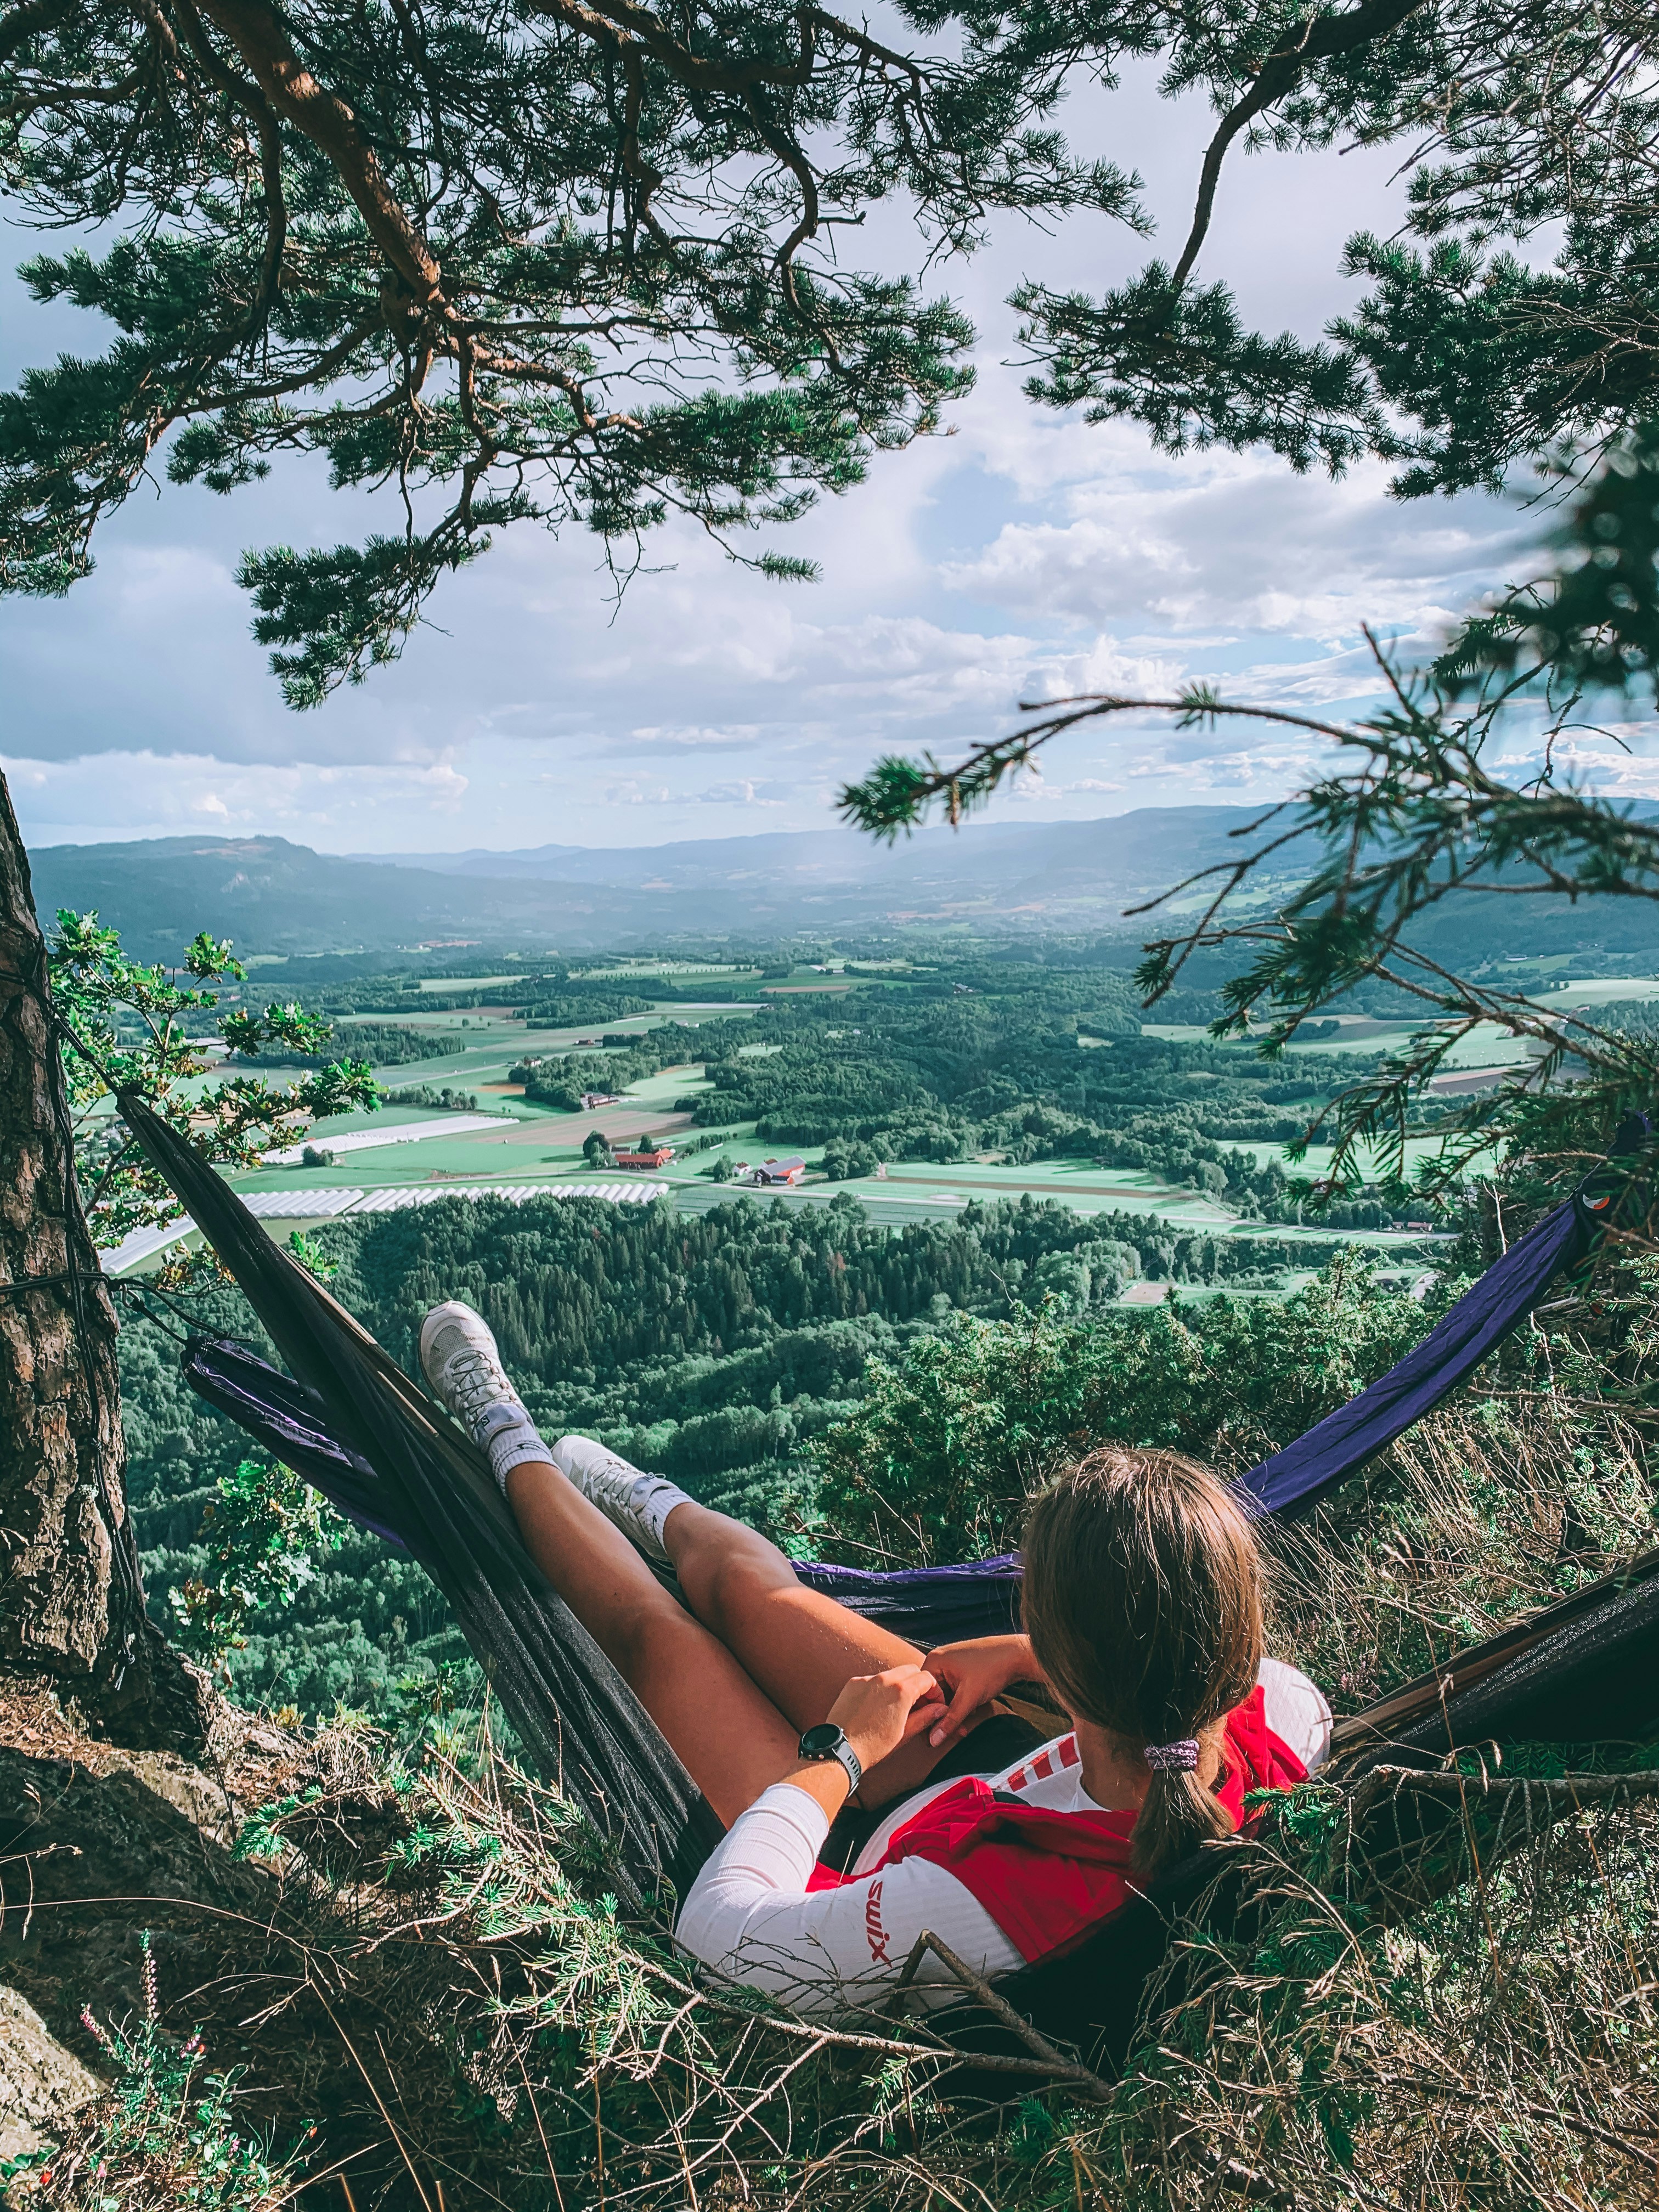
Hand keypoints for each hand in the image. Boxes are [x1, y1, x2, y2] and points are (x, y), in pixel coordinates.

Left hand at [825, 1665, 946, 1774]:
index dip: (935, 1691)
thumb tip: (940, 1709)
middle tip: (919, 1704)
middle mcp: (884, 1678)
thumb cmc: (872, 1746)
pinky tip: (879, 1708)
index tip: (934, 1704)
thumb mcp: (904, 1733)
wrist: (841, 1749)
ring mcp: (866, 1679)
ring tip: (899, 1708)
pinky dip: (881, 1689)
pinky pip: (873, 1679)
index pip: (927, 1678)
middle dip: (919, 1684)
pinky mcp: (853, 1683)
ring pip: (891, 1674)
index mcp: (901, 1690)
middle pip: (910, 1670)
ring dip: (900, 1686)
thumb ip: (925, 1717)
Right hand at [921, 1634, 1039, 1748]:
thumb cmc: (993, 1667)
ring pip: (944, 1697)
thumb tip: (934, 1739)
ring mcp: (951, 1665)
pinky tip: (969, 1713)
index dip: (926, 1716)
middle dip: (943, 1717)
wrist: (1017, 1655)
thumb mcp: (969, 1697)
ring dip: (953, 1713)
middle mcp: (939, 1661)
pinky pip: (954, 1692)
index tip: (933, 1734)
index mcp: (934, 1661)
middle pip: (932, 1697)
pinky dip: (960, 1704)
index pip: (919, 1695)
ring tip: (963, 1726)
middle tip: (952, 1733)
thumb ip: (950, 1719)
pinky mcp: (961, 1670)